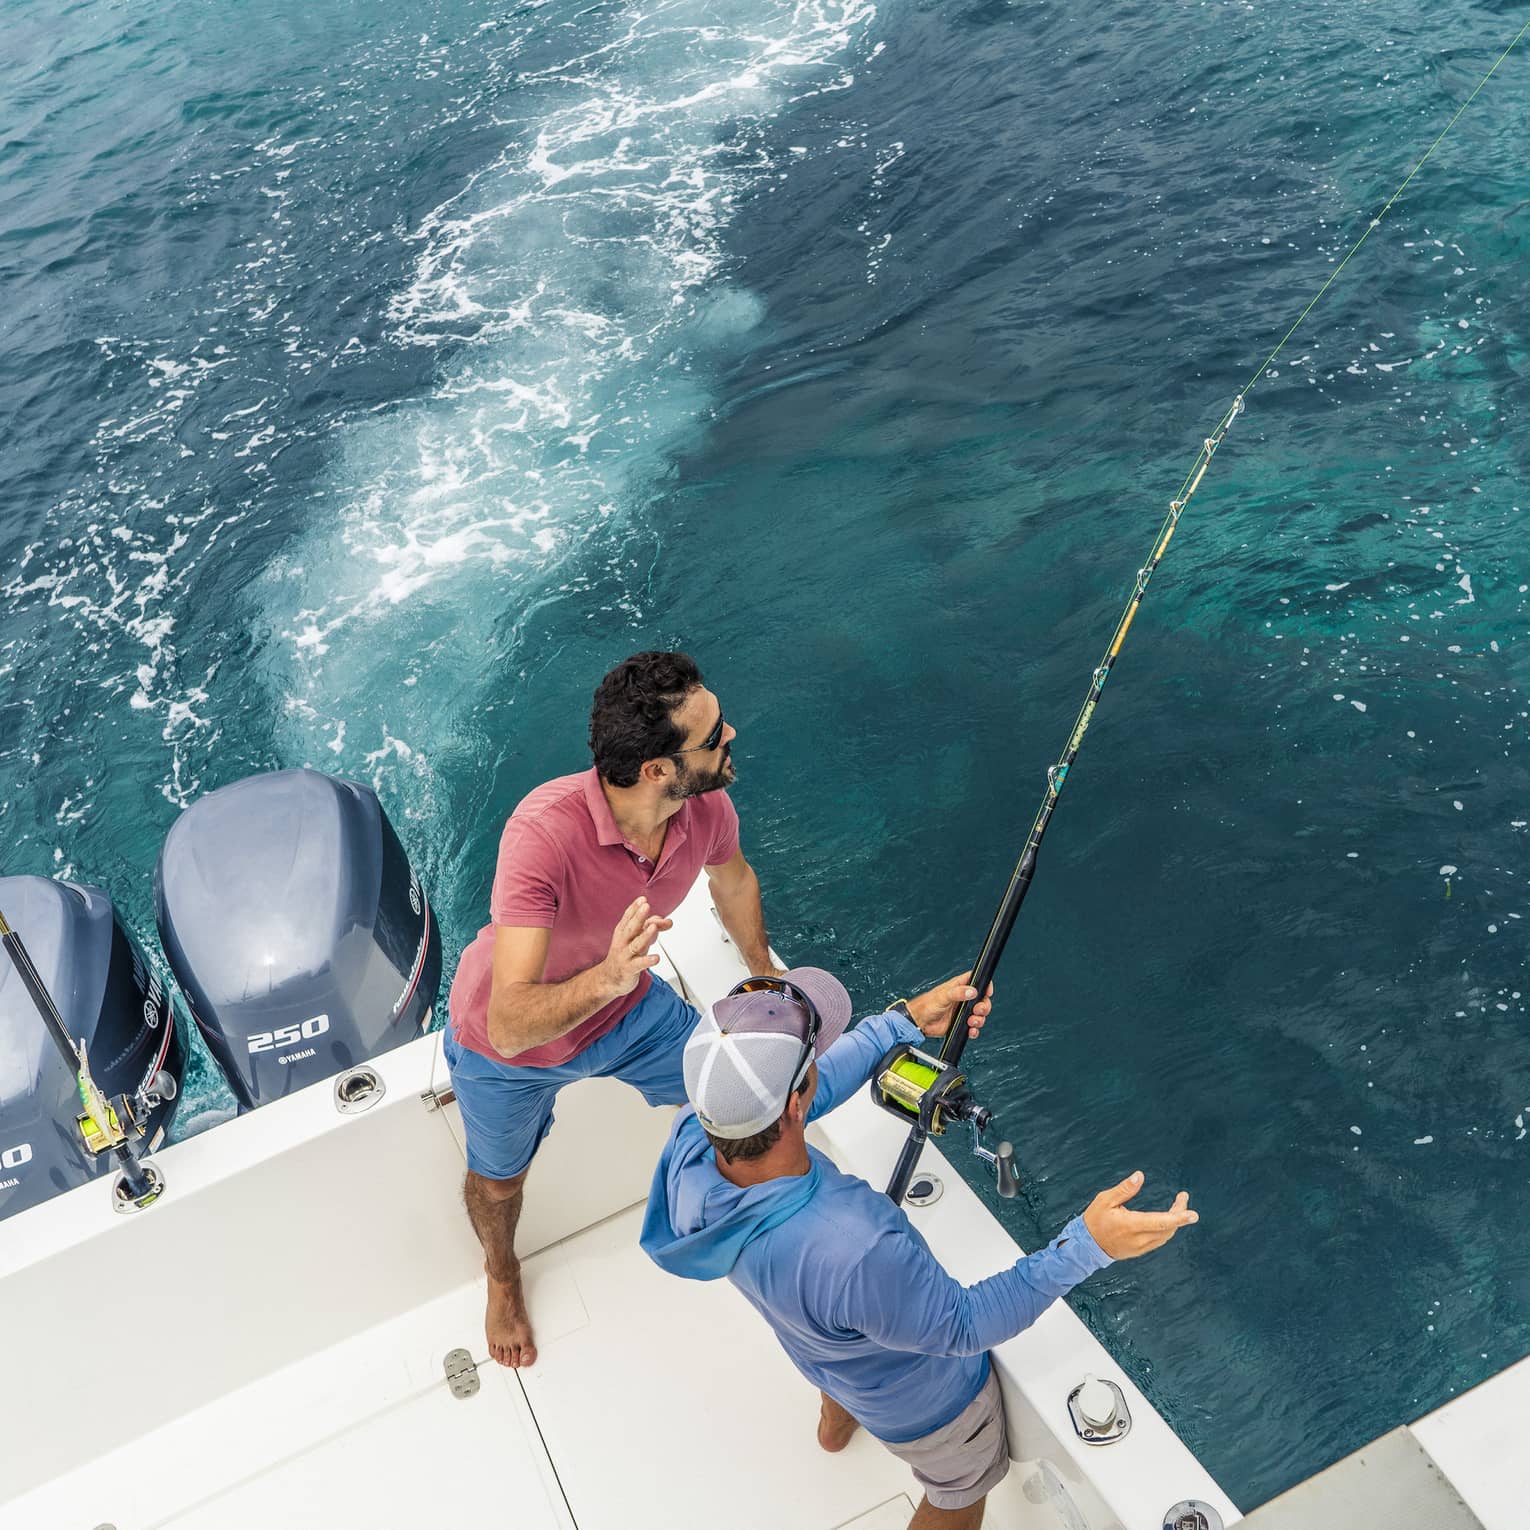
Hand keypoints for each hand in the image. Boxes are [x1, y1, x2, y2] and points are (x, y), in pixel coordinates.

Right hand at [600, 897, 672, 997]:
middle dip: (639, 916)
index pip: (628, 917)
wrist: (609, 978)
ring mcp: (625, 955)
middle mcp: (623, 942)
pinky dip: (647, 961)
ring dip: (645, 935)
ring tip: (653, 927)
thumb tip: (668, 921)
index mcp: (623, 932)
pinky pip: (639, 964)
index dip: (635, 908)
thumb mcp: (638, 939)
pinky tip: (656, 958)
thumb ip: (653, 928)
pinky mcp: (629, 969)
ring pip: (636, 944)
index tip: (643, 899)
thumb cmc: (625, 954)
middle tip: (646, 906)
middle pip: (631, 927)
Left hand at [908, 971, 992, 1040]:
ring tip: (971, 1021)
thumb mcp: (942, 996)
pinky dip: (975, 1030)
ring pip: (980, 1014)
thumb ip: (957, 993)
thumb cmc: (926, 1004)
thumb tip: (972, 991)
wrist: (920, 1022)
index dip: (985, 985)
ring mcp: (963, 1011)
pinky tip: (970, 1030)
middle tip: (977, 1010)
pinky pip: (974, 1027)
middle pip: (983, 1000)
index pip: (977, 980)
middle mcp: (963, 998)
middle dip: (984, 1006)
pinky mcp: (961, 1023)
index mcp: (959, 987)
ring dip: (979, 1019)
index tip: (987, 992)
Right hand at [1082, 1171, 1197, 1259]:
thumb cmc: (1095, 1219)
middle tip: (1183, 1197)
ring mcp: (1141, 1247)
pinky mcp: (1141, 1251)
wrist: (1087, 1245)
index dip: (1178, 1218)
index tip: (1193, 1214)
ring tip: (1178, 1206)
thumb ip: (1125, 1189)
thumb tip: (1140, 1175)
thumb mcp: (1105, 1199)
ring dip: (1174, 1221)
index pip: (1160, 1222)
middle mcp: (1139, 1239)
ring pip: (1166, 1235)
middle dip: (1180, 1214)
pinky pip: (1160, 1240)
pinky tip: (1167, 1219)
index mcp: (1130, 1225)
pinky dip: (1167, 1228)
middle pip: (1167, 1228)